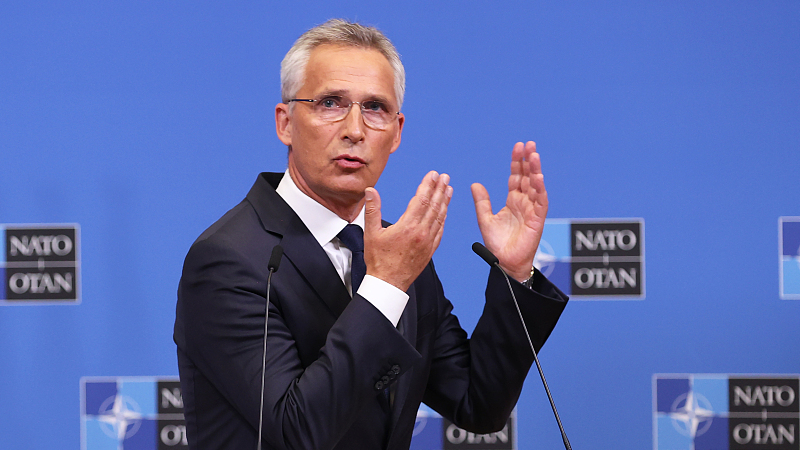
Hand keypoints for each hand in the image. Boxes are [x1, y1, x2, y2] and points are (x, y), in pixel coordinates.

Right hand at [363, 171, 452, 291]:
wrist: (388, 284)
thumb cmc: (378, 260)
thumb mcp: (371, 233)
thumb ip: (372, 210)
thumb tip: (371, 191)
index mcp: (408, 227)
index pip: (421, 200)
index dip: (428, 185)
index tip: (433, 175)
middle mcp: (421, 233)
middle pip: (434, 206)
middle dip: (440, 189)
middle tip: (445, 177)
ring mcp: (428, 242)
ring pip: (440, 217)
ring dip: (445, 201)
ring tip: (449, 189)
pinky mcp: (430, 250)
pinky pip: (440, 230)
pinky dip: (443, 218)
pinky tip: (445, 211)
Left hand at [471, 141, 547, 281]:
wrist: (505, 262)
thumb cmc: (498, 243)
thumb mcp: (485, 219)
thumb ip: (482, 202)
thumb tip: (474, 184)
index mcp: (513, 200)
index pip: (516, 177)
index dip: (517, 162)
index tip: (517, 147)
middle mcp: (524, 202)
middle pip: (528, 177)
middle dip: (529, 161)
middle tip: (529, 144)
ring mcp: (532, 210)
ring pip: (536, 186)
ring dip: (536, 171)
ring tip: (534, 155)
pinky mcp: (538, 220)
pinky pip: (541, 202)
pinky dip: (540, 190)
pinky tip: (538, 177)